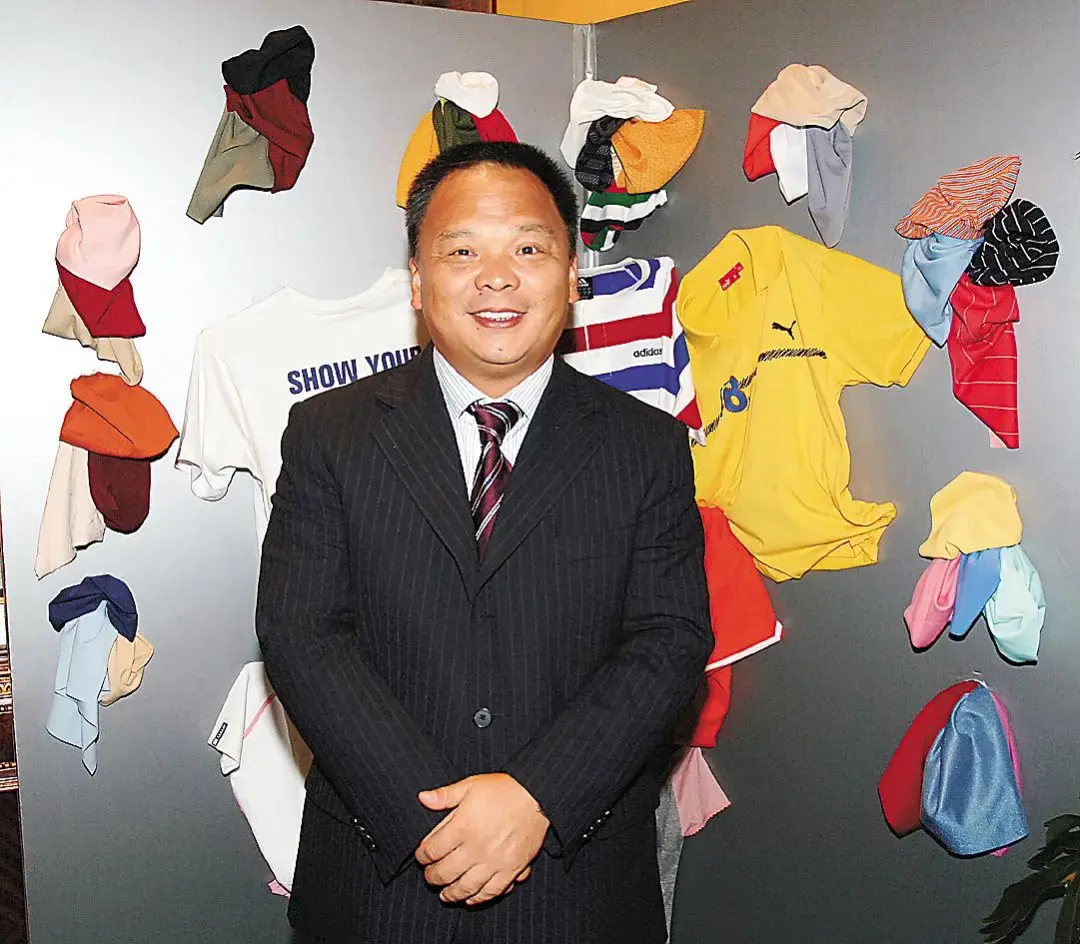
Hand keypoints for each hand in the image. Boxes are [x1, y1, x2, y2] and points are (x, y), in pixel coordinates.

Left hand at [415, 773, 548, 905]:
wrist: (537, 796)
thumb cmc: (503, 789)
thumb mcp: (471, 785)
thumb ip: (445, 795)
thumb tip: (422, 798)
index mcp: (463, 827)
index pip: (433, 850)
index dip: (422, 855)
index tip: (421, 856)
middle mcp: (476, 848)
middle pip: (445, 872)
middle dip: (433, 877)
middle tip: (430, 876)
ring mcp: (494, 862)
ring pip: (465, 887)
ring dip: (451, 893)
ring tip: (445, 894)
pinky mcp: (511, 869)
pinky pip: (491, 892)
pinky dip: (478, 898)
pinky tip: (471, 898)